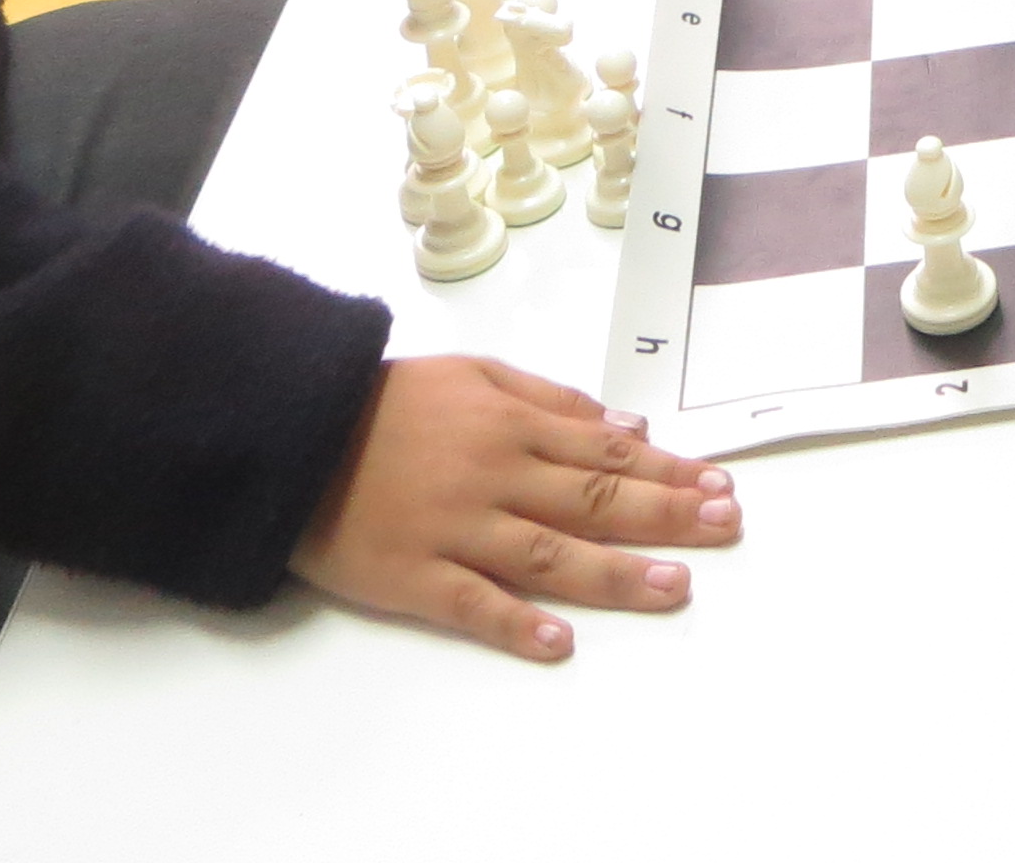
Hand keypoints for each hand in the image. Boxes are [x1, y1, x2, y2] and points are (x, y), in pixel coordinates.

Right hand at [290, 356, 740, 661]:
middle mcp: (496, 474)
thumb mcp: (475, 373)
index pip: (608, 451)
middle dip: (666, 514)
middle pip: (595, 499)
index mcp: (512, 424)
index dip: (669, 468)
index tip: (719, 485)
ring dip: (615, 573)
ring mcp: (455, 527)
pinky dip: (514, 622)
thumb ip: (551, 398)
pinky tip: (558, 641)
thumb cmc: (388, 402)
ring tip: (672, 587)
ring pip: (549, 554)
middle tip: (723, 527)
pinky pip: (470, 602)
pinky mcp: (412, 574)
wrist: (291, 430)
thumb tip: (625, 423)